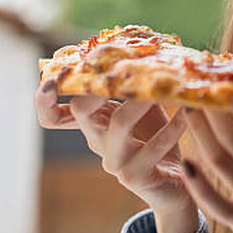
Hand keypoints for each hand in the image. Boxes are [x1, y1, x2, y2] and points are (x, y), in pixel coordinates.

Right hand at [35, 79, 197, 232]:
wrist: (176, 186)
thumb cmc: (159, 139)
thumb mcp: (144, 107)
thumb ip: (135, 85)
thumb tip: (144, 46)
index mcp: (93, 124)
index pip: (53, 115)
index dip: (44, 99)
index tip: (51, 78)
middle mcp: (98, 141)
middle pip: (81, 110)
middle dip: (95, 84)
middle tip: (117, 63)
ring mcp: (115, 161)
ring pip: (119, 124)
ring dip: (141, 100)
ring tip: (161, 84)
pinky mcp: (136, 177)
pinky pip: (153, 148)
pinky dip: (173, 127)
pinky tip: (187, 113)